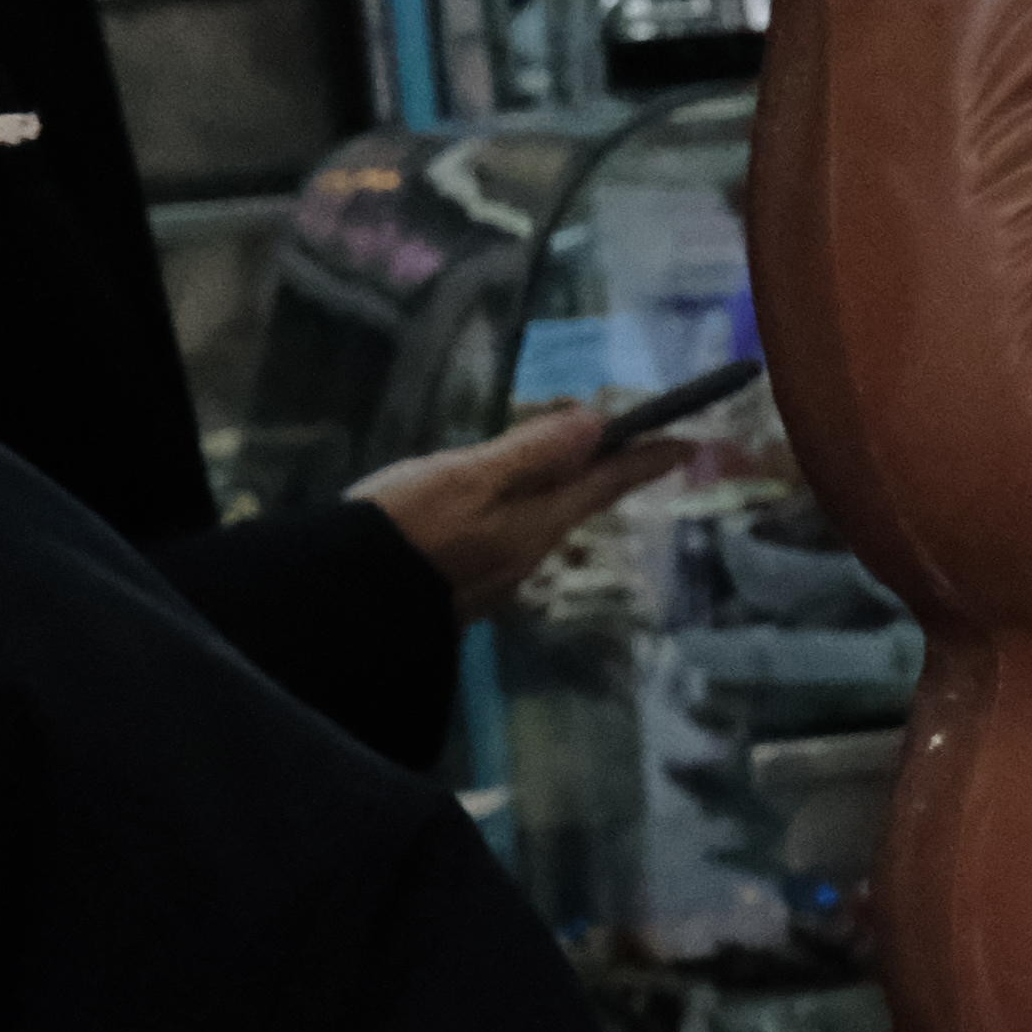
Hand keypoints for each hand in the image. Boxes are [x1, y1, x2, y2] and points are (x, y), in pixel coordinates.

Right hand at [354, 402, 695, 618]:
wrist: (345, 607)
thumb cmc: (404, 530)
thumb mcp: (467, 478)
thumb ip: (530, 453)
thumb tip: (594, 424)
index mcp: (536, 524)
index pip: (604, 483)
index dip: (645, 460)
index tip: (686, 445)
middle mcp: (526, 554)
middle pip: (575, 502)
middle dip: (602, 472)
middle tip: (628, 446)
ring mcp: (495, 575)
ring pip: (538, 519)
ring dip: (557, 489)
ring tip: (561, 462)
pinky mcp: (462, 585)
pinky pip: (505, 535)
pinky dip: (514, 508)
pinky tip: (495, 501)